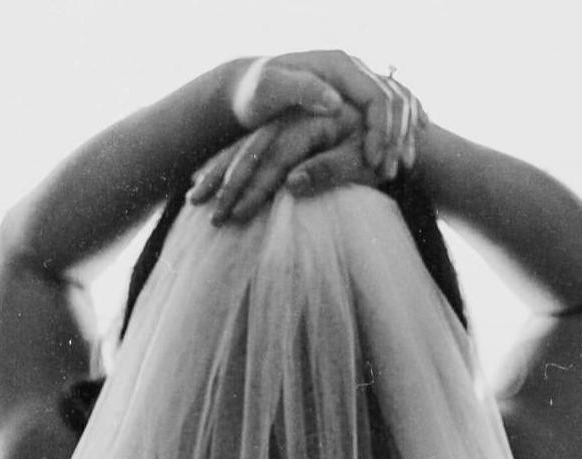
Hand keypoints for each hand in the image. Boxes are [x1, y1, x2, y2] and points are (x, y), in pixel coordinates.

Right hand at [189, 103, 380, 224]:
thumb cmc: (381, 152)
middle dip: (225, 184)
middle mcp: (293, 120)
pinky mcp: (283, 135)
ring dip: (217, 176)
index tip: (234, 214)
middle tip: (206, 213)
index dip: (254, 188)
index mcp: (312, 122)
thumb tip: (291, 184)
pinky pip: (248, 151)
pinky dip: (226, 167)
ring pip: (243, 151)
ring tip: (193, 198)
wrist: (389, 131)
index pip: (275, 158)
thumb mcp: (363, 162)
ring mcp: (285, 126)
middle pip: (250, 152)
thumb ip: (329, 169)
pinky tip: (207, 179)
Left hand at [265, 51, 426, 176]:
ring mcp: (358, 84)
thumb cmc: (255, 94)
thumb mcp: (271, 89)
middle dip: (396, 139)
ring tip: (402, 169)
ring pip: (399, 106)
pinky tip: (407, 153)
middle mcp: (354, 70)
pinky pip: (393, 112)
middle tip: (390, 174)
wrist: (249, 90)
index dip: (380, 130)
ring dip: (404, 138)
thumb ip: (301, 90)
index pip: (376, 96)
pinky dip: (404, 131)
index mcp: (339, 65)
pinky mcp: (357, 99)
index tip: (373, 162)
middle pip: (394, 101)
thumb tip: (336, 102)